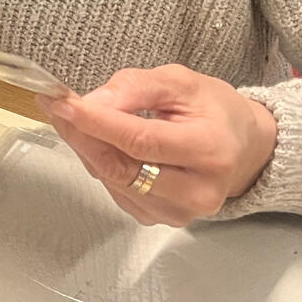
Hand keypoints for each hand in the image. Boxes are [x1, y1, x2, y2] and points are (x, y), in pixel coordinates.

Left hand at [37, 64, 277, 227]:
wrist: (244, 148)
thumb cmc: (214, 111)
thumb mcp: (182, 82)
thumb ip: (138, 87)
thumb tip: (94, 102)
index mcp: (210, 150)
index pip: (141, 141)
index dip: (97, 123)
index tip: (62, 103)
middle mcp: (198, 190)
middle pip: (122, 167)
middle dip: (82, 135)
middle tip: (56, 108)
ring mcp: (180, 212)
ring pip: (114, 181)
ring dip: (86, 149)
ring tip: (73, 120)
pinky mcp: (162, 220)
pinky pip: (117, 192)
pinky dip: (101, 166)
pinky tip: (98, 144)